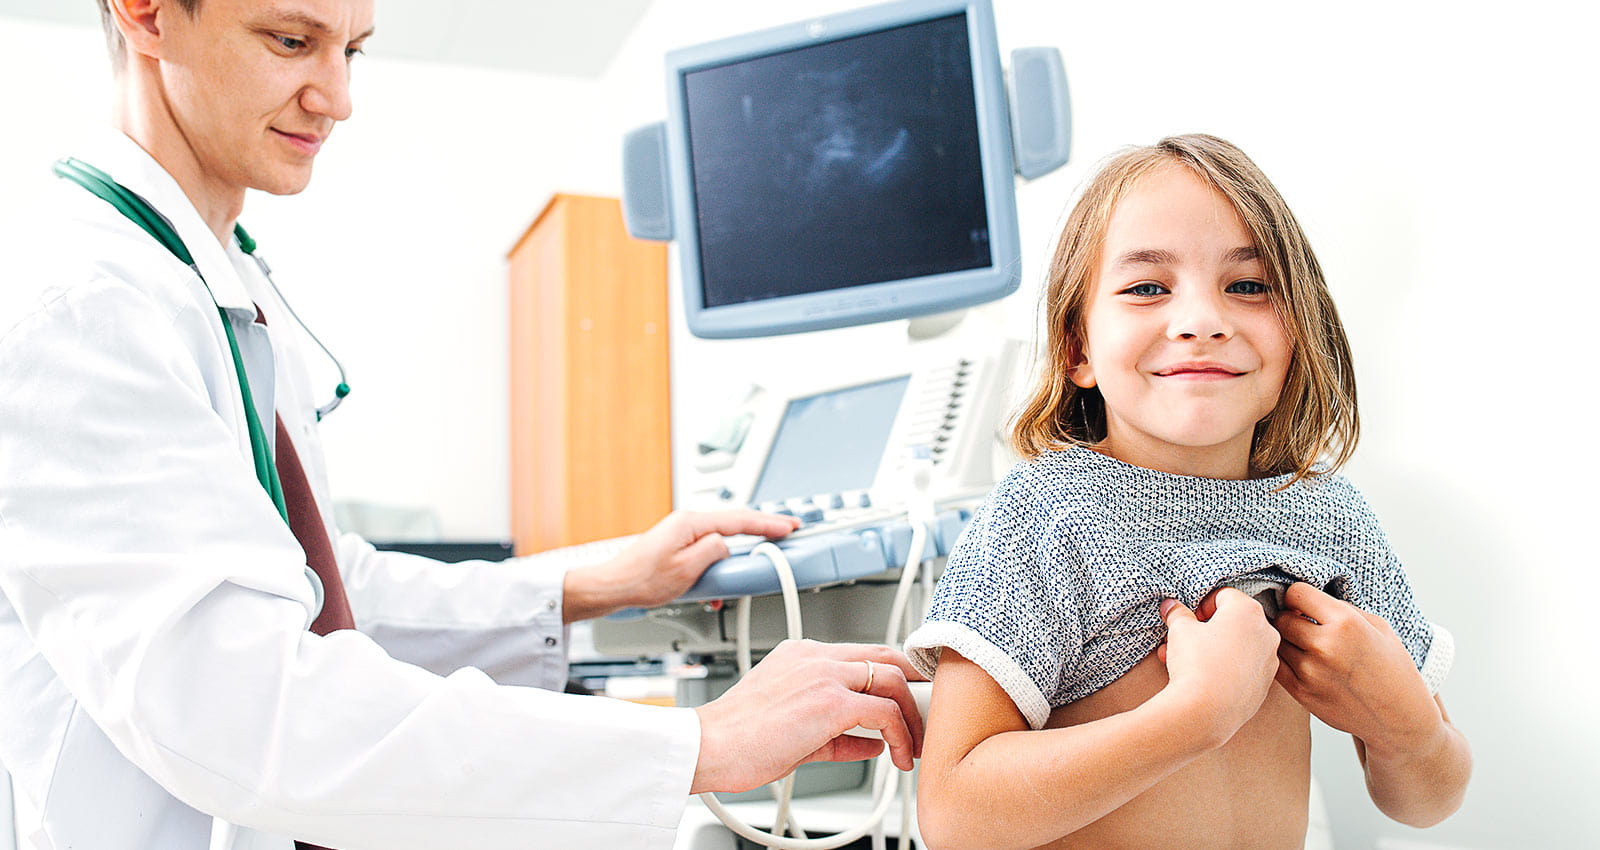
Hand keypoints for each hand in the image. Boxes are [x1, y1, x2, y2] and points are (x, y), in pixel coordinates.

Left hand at [562, 510, 799, 621]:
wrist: (613, 587)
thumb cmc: (641, 580)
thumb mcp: (687, 569)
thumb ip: (714, 551)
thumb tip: (726, 546)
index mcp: (691, 523)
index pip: (739, 519)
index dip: (768, 523)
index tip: (789, 525)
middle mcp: (687, 523)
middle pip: (733, 525)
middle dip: (759, 533)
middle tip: (784, 535)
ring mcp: (681, 534)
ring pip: (720, 543)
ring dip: (733, 562)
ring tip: (741, 578)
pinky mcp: (677, 547)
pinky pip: (706, 553)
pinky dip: (715, 570)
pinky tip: (713, 590)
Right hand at [690, 640, 925, 793]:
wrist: (708, 746)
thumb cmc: (739, 740)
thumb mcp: (795, 732)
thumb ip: (837, 735)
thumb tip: (871, 744)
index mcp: (801, 655)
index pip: (861, 652)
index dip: (892, 671)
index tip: (909, 693)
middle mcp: (814, 656)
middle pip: (885, 654)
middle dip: (915, 681)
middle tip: (929, 710)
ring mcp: (823, 674)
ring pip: (891, 679)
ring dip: (911, 716)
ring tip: (914, 746)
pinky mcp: (830, 701)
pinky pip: (884, 712)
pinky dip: (899, 736)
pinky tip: (897, 756)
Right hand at [1156, 589, 1280, 745]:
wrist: (1206, 712)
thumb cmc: (1195, 663)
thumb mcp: (1179, 630)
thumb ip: (1177, 613)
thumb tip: (1171, 606)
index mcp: (1248, 611)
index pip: (1223, 595)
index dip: (1201, 605)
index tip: (1188, 621)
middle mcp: (1267, 633)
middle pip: (1233, 621)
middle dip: (1207, 629)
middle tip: (1185, 640)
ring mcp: (1269, 661)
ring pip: (1238, 646)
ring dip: (1214, 649)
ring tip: (1186, 662)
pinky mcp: (1265, 685)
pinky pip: (1244, 668)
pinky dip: (1226, 668)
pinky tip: (1204, 679)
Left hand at [1272, 582, 1440, 754]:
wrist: (1399, 717)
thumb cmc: (1391, 666)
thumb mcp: (1377, 626)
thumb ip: (1338, 608)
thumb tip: (1300, 600)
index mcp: (1346, 623)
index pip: (1296, 593)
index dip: (1299, 597)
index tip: (1305, 605)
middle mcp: (1325, 646)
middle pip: (1282, 618)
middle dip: (1290, 618)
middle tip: (1304, 626)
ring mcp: (1310, 672)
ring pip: (1277, 642)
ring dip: (1287, 641)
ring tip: (1307, 646)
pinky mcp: (1301, 693)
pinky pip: (1276, 666)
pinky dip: (1285, 660)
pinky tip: (1303, 662)